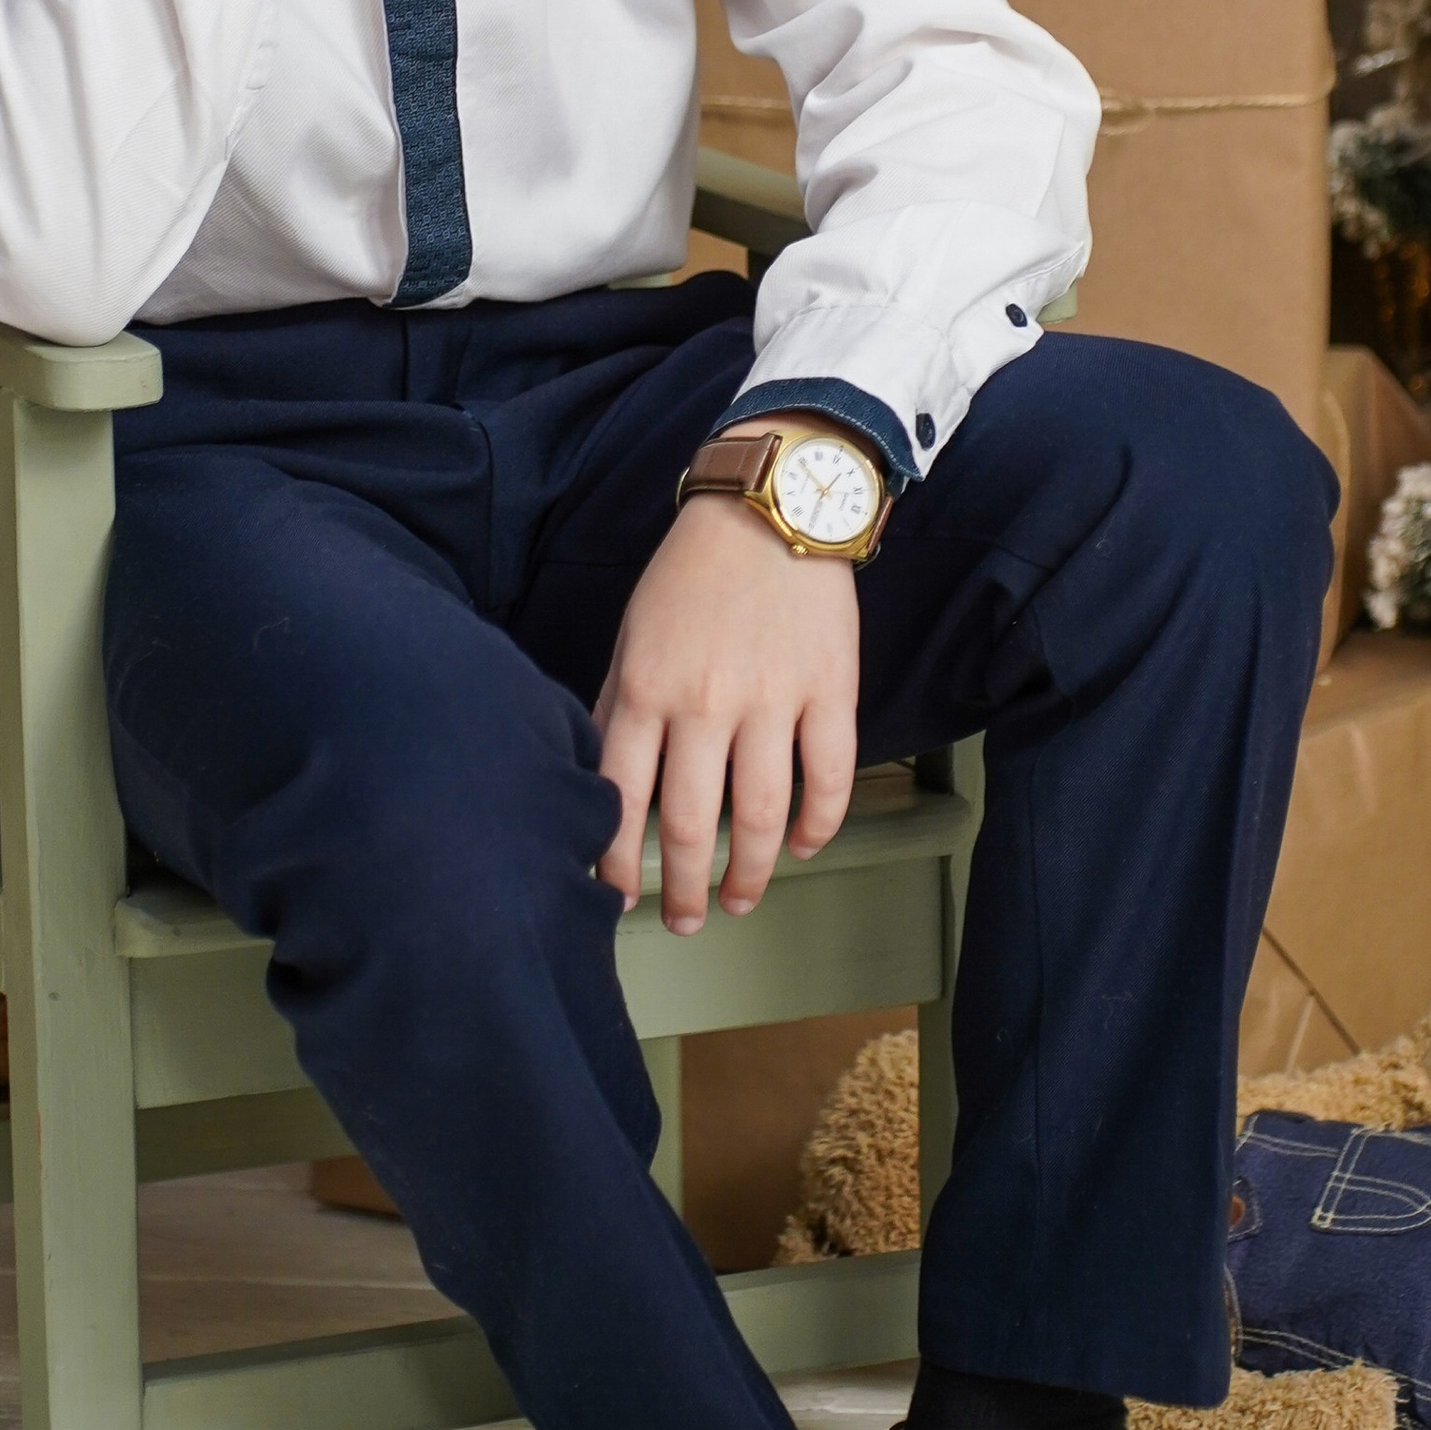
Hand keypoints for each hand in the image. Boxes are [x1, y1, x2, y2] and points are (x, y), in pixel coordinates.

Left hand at [595, 487, 859, 934]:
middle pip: (692, 824)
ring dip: (752, 874)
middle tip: (684, 920)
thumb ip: (616, 705)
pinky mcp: (830, 689)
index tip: (616, 899)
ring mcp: (773, 698)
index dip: (615, 862)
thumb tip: (600, 780)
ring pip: (763, 815)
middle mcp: (705, 702)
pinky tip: (806, 846)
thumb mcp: (632, 633)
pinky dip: (820, 824)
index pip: (620, 797)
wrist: (771, 509)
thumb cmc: (691, 573)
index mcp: (646, 687)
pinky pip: (829, 776)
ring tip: (740, 900)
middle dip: (682, 888)